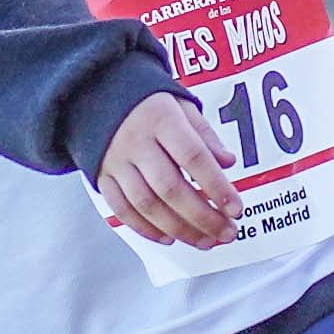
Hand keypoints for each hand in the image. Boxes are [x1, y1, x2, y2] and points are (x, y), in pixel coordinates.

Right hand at [91, 85, 243, 246]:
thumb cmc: (148, 102)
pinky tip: (169, 238)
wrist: (98, 92)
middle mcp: (136, 141)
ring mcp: (116, 161)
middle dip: (202, 217)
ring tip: (205, 241)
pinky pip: (122, 210)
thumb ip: (205, 135)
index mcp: (161, 119)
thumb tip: (228, 163)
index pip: (193, 157)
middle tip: (227, 232)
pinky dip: (146, 229)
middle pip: (170, 188)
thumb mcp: (181, 105)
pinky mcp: (102, 176)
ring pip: (146, 204)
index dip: (216, 186)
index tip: (236, 208)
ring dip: (178, 229)